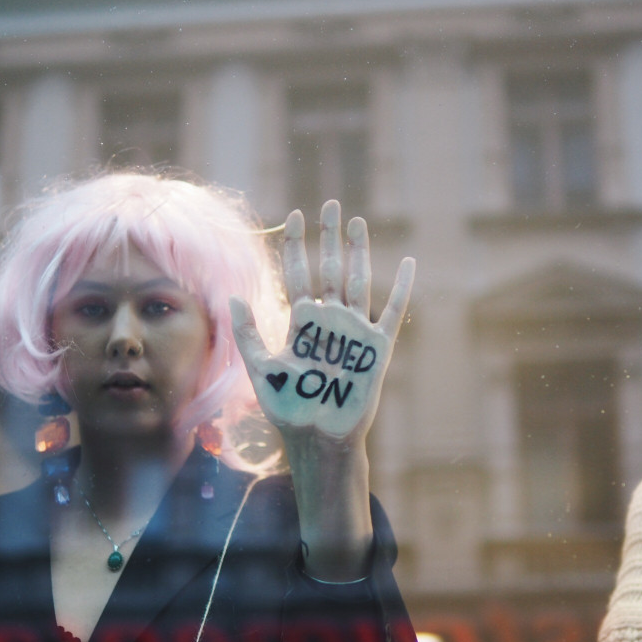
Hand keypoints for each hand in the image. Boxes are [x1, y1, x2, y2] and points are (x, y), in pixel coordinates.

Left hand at [231, 200, 413, 579]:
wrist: (319, 439)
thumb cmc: (289, 408)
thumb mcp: (262, 368)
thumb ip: (249, 333)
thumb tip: (232, 297)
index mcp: (302, 322)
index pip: (299, 274)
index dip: (297, 244)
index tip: (294, 215)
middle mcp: (329, 321)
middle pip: (329, 268)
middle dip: (329, 235)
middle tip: (330, 203)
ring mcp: (354, 332)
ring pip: (357, 280)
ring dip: (359, 250)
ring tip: (358, 221)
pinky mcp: (376, 349)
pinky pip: (391, 313)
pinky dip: (400, 289)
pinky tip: (408, 265)